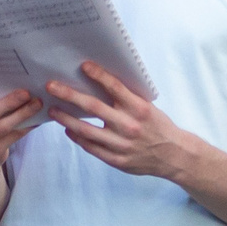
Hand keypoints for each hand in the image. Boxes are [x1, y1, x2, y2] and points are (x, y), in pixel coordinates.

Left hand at [46, 63, 199, 181]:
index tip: (83, 66)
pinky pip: (91, 147)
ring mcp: (121, 144)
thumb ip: (127, 98)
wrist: (174, 155)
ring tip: (53, 111)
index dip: (98, 75)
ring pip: (86, 130)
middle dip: (69, 95)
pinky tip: (68, 129)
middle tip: (51, 86)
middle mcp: (129, 125)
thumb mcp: (148, 107)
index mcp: (139, 108)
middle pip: (93, 107)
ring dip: (66, 119)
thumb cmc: (158, 126)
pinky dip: (77, 137)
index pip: (115, 87)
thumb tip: (100, 83)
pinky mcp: (117, 160)